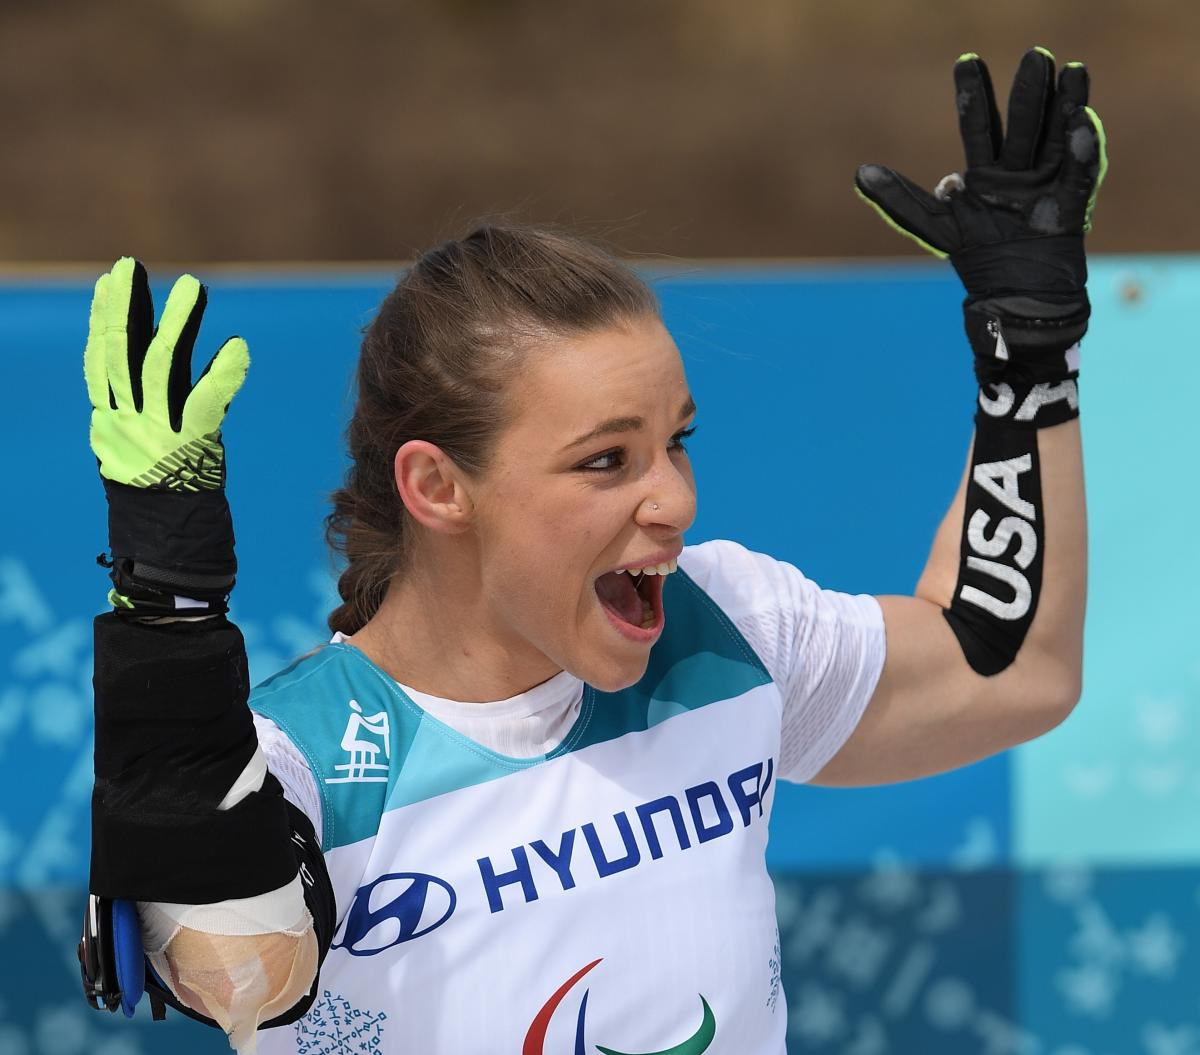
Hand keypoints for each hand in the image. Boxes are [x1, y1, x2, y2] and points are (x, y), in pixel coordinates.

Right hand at [85, 258, 247, 612]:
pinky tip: (237, 348)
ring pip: (161, 368)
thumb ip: (146, 417)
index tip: (111, 282)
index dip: (104, 320)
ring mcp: (157, 436)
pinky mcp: (191, 449)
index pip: (103, 363)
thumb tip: (151, 375)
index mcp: (113, 426)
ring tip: (192, 289)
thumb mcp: (145, 457)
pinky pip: (205, 404)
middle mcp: (127, 426)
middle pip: (120, 355)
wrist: (170, 557)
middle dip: (123, 308)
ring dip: (178, 325)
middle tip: (129, 267)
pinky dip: (222, 376)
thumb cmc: (166, 508)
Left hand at [855, 48, 1106, 367]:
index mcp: (984, 173)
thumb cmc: (975, 261)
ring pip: (1055, 136)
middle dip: (1028, 91)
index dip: (973, 96)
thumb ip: (900, 201)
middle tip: (1035, 54)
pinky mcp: (1071, 204)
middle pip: (1022, 123)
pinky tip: (1082, 121)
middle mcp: (1017, 172)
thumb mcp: (934, 227)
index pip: (978, 125)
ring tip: (1071, 71)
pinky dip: (1082, 150)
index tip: (967, 62)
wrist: (1013, 299)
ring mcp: (1046, 184)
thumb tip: (859, 173)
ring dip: (1064, 104)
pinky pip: (1080, 173)